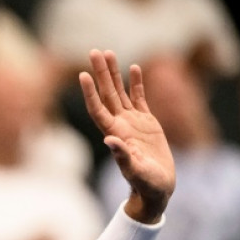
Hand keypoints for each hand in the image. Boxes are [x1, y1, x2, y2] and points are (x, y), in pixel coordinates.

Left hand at [80, 50, 174, 222]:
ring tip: (108, 52)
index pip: (97, 108)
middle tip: (94, 51)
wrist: (157, 188)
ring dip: (114, 73)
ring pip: (120, 91)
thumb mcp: (135, 171)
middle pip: (106, 93)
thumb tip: (109, 140)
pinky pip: (139, 97)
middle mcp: (119, 124)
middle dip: (100, 73)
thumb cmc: (145, 183)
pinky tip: (134, 67)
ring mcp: (132, 121)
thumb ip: (123, 156)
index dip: (89, 92)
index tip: (82, 74)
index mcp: (114, 134)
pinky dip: (136, 83)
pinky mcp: (147, 122)